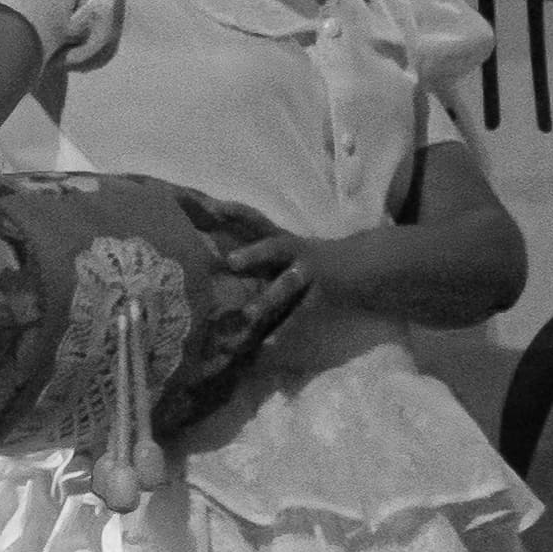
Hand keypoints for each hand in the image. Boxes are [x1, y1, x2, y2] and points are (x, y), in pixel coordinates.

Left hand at [168, 188, 310, 347]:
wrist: (356, 265)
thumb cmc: (297, 254)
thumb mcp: (273, 241)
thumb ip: (237, 233)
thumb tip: (196, 216)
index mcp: (275, 236)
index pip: (250, 218)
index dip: (230, 210)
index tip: (206, 204)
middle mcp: (290, 252)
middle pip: (273, 247)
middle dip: (254, 253)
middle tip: (231, 261)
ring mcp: (307, 274)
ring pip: (287, 285)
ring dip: (268, 298)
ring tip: (250, 313)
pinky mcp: (317, 299)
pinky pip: (297, 318)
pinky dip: (282, 333)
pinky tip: (267, 346)